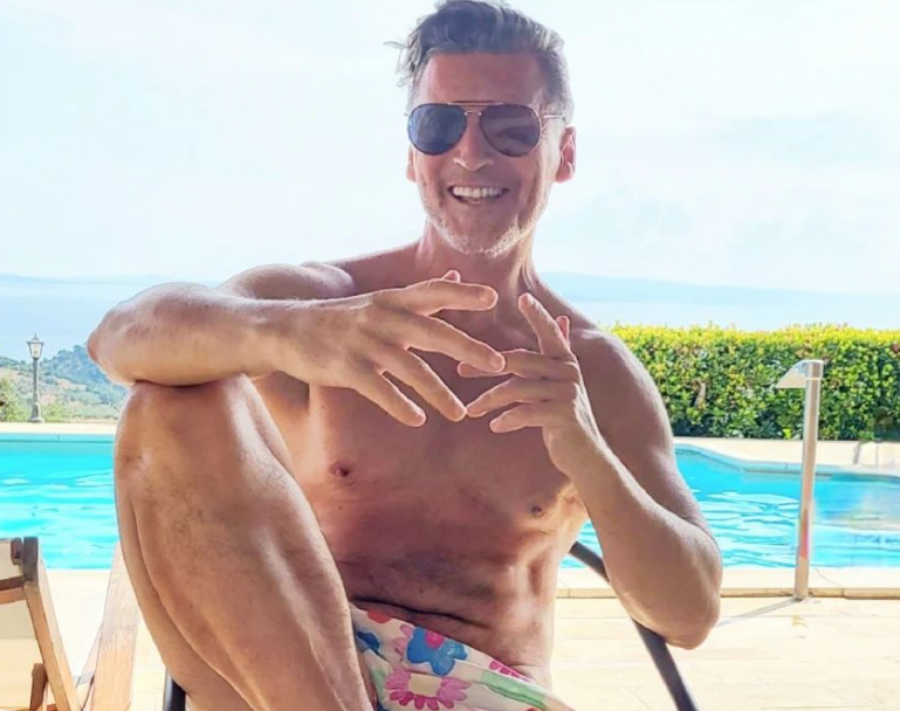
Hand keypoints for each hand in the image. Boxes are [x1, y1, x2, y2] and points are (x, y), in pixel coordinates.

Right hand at [278, 271, 505, 426]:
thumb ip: (421, 294)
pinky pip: (380, 390)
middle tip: (498, 363)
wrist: (285, 330)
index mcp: (392, 300)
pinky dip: (400, 406)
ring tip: (461, 413)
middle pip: (432, 332)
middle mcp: (381, 318)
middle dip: (468, 348)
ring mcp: (364, 344)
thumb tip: (458, 276)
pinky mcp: (346, 369)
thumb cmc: (340, 318)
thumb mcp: (379, 300)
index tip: (493, 299)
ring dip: (439, 393)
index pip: (433, 292)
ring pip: (410, 369)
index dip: (462, 294)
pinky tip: (418, 419)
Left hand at [461, 294, 603, 477]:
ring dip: (489, 399)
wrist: (586, 456)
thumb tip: (562, 318)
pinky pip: (526, 412)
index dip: (538, 315)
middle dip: (486, 365)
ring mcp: (568, 394)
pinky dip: (507, 419)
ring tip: (471, 410)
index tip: (523, 297)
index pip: (550, 333)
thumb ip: (556, 354)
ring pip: (517, 388)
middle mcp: (569, 372)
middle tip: (459, 370)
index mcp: (566, 361)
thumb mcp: (561, 382)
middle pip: (520, 361)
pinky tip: (495, 426)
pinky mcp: (563, 416)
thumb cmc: (565, 418)